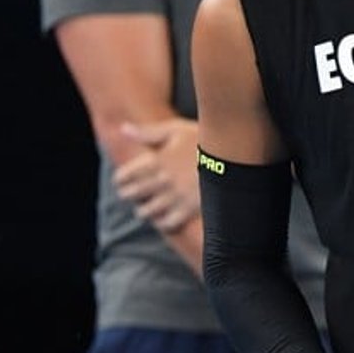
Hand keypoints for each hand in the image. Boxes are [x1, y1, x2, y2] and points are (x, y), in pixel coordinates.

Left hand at [113, 118, 199, 232]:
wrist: (233, 157)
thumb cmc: (203, 139)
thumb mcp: (175, 130)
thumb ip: (147, 132)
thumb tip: (123, 129)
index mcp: (156, 161)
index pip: (125, 176)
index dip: (120, 179)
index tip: (120, 180)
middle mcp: (162, 181)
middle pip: (132, 194)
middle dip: (127, 194)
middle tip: (128, 194)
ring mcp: (175, 197)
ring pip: (147, 211)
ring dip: (143, 210)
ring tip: (144, 209)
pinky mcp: (189, 209)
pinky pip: (167, 223)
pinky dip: (162, 222)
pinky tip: (163, 218)